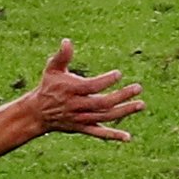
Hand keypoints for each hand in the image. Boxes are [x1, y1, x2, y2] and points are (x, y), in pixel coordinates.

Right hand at [30, 39, 144, 140]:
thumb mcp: (52, 70)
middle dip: (121, 96)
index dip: (105, 81)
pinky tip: (127, 137)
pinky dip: (112, 135)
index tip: (119, 74)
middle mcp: (76, 106)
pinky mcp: (82, 128)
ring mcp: (80, 118)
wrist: (37, 113)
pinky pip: (98, 133)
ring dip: (124, 112)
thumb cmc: (48, 87)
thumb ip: (62, 56)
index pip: (90, 86)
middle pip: (101, 103)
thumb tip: (67, 41)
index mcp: (70, 90)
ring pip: (104, 117)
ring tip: (141, 104)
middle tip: (138, 88)